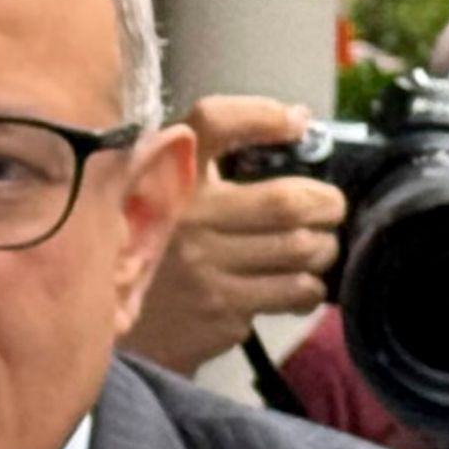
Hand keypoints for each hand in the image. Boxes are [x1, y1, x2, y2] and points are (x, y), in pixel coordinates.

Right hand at [123, 96, 344, 375]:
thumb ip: (213, 161)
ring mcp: (204, 268)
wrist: (118, 333)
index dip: (261, 115)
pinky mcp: (220, 309)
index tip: (295, 122)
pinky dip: (308, 288)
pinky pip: (292, 291)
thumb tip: (297, 118)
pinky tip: (297, 287)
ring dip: (323, 249)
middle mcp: (186, 218)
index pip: (214, 124)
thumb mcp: (164, 196)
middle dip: (326, 206)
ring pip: (299, 250)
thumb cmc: (158, 254)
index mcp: (170, 178)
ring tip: (318, 249)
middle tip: (330, 209)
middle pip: (285, 202)